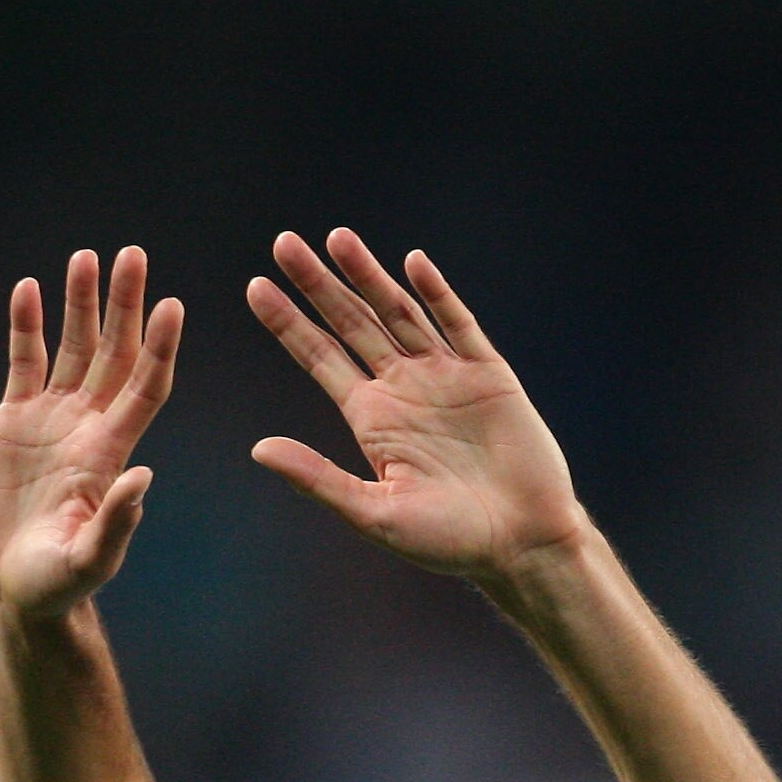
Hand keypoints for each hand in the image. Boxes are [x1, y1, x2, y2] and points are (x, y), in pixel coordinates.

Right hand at [0, 248, 181, 617]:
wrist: (17, 587)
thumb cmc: (59, 584)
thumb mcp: (90, 559)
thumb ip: (117, 521)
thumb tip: (143, 479)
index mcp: (112, 454)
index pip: (145, 389)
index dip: (158, 348)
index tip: (173, 307)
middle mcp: (89, 427)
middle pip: (114, 354)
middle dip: (124, 306)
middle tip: (134, 256)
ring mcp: (52, 420)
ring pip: (72, 348)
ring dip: (80, 303)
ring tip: (88, 257)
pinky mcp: (13, 420)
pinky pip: (23, 361)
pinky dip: (25, 325)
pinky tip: (29, 289)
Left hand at [247, 230, 585, 584]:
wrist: (525, 543)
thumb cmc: (451, 541)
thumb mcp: (376, 514)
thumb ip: (319, 479)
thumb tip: (259, 449)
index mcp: (373, 419)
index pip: (320, 359)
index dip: (289, 323)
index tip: (256, 287)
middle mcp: (404, 390)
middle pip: (352, 324)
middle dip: (319, 285)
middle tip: (283, 243)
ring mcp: (446, 378)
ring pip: (399, 313)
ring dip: (369, 276)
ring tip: (337, 238)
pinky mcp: (488, 376)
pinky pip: (458, 326)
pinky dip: (437, 294)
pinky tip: (412, 264)